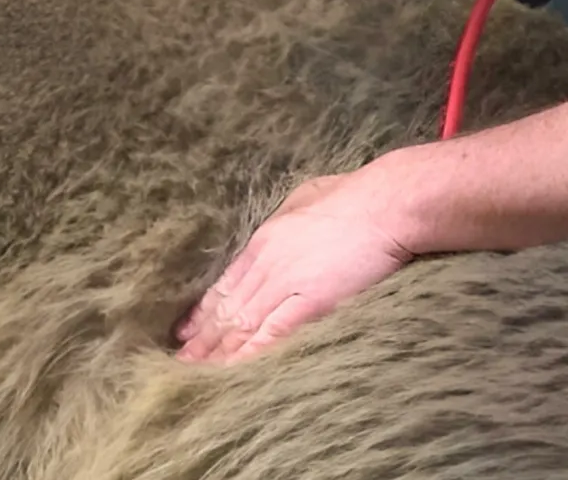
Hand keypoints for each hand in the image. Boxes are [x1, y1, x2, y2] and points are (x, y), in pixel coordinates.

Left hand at [173, 166, 414, 363]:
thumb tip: (281, 227)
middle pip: (227, 307)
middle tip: (182, 361)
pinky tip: (235, 369)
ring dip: (220, 351)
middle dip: (203, 338)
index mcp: (263, 239)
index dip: (202, 311)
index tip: (186, 330)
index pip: (224, 283)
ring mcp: (287, 283)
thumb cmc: (351, 195)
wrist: (386, 205)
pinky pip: (274, 332)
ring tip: (198, 372)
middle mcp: (267, 263)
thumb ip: (283, 219)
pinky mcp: (312, 301)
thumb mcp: (302, 198)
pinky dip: (252, 352)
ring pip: (243, 323)